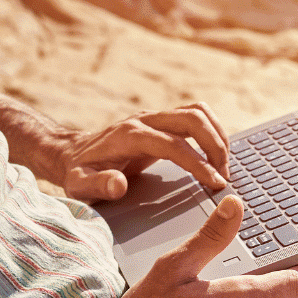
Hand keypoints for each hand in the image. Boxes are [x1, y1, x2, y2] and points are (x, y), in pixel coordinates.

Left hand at [59, 104, 230, 201]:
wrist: (72, 153)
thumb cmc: (78, 172)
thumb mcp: (79, 185)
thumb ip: (97, 185)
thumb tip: (118, 185)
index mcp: (129, 135)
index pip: (173, 144)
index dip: (198, 163)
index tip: (215, 183)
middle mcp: (144, 120)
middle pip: (192, 117)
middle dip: (215, 145)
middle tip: (225, 176)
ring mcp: (154, 118)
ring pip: (198, 111)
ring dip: (217, 136)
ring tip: (224, 167)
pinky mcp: (162, 121)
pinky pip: (195, 116)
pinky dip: (212, 131)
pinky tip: (215, 155)